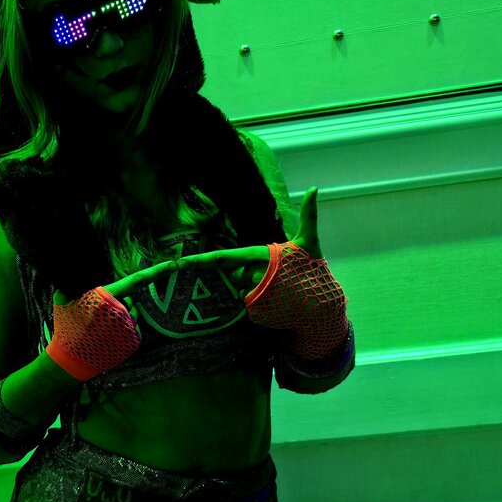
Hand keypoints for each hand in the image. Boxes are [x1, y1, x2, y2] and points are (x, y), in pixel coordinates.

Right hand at [53, 258, 177, 334]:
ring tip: (101, 330)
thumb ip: (78, 284)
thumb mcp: (63, 299)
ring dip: (121, 318)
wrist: (70, 359)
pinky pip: (134, 329)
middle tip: (97, 319)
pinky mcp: (132, 342)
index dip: (157, 272)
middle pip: (129, 301)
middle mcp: (120, 313)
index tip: (173, 264)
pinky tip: (108, 339)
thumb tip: (88, 275)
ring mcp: (128, 329)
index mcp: (104, 298)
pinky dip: (124, 331)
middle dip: (119, 305)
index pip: (136, 281)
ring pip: (132, 314)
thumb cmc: (66, 326)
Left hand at [174, 186, 322, 293]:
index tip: (180, 263)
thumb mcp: (310, 241)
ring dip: (255, 285)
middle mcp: (253, 276)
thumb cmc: (313, 270)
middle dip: (247, 271)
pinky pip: (249, 303)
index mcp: (260, 257)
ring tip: (278, 286)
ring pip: (242, 287)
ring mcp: (253, 296)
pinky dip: (260, 300)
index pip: (222, 258)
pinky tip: (277, 299)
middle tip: (273, 274)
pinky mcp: (255, 313)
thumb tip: (313, 188)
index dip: (199, 261)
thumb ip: (308, 214)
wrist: (321, 307)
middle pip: (234, 272)